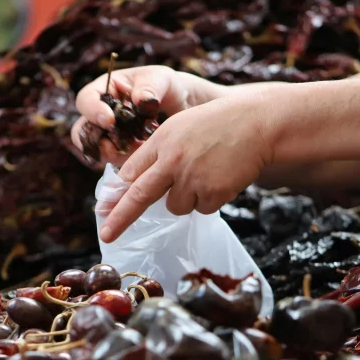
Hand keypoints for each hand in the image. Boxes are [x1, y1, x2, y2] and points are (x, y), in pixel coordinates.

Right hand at [71, 66, 220, 167]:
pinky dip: (127, 162)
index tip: (110, 121)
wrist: (182, 105)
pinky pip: (116, 162)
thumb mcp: (162, 79)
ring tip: (133, 152)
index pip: (86, 100)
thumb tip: (139, 99)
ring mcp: (110, 135)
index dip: (93, 111)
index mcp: (105, 89)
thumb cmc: (167, 86)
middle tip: (112, 148)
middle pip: (83, 131)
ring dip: (111, 155)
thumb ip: (151, 87)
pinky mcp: (121, 151)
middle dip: (95, 142)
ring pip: (96, 150)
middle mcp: (102, 113)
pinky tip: (143, 155)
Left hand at [98, 93, 275, 242]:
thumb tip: (132, 181)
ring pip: (177, 207)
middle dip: (120, 219)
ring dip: (188, 198)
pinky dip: (210, 200)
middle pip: (140, 196)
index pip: (131, 172)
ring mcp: (192, 178)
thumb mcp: (181, 127)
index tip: (102, 210)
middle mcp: (172, 160)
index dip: (116, 194)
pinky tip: (222, 179)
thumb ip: (158, 152)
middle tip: (106, 235)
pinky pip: (202, 210)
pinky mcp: (212, 193)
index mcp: (161, 142)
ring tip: (207, 174)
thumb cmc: (218, 125)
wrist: (256, 124)